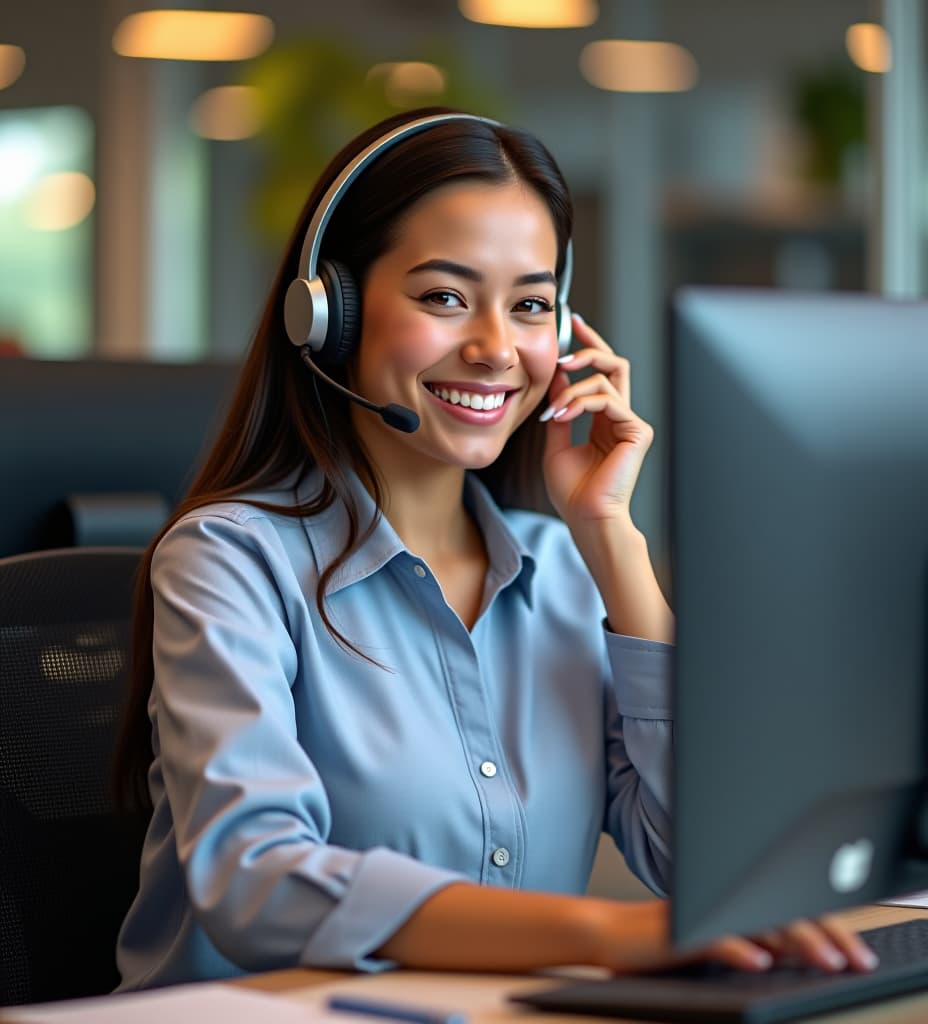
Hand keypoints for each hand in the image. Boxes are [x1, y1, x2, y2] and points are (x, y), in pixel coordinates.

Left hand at [541, 314, 652, 529]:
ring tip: (554, 411)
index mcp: (605, 421)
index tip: (575, 325)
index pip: (603, 373)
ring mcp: (632, 423)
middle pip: (616, 364)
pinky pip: (607, 400)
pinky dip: (580, 403)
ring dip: (572, 390)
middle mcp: (621, 418)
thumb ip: (560, 410)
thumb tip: (557, 379)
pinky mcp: (637, 430)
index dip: (590, 346)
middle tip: (564, 354)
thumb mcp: (556, 444)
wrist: (586, 517)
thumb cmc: (572, 492)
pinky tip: (562, 417)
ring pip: (607, 379)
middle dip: (590, 350)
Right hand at [584, 900, 877, 975]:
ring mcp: (702, 913)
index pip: (787, 905)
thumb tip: (793, 951)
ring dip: (797, 943)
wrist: (608, 934)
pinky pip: (713, 938)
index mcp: (732, 898)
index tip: (855, 952)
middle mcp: (720, 899)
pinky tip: (760, 964)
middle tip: (853, 960)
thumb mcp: (713, 936)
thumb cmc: (659, 941)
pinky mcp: (677, 931)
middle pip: (782, 909)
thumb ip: (749, 935)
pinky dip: (740, 950)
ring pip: (757, 922)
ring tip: (826, 962)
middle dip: (826, 934)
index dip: (827, 926)